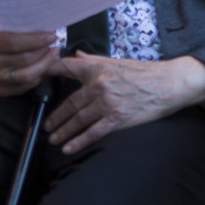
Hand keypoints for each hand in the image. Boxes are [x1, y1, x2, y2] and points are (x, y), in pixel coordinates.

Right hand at [0, 24, 60, 95]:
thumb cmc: (0, 33)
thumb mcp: (6, 23)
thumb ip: (23, 26)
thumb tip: (49, 27)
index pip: (13, 42)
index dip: (36, 39)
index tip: (52, 35)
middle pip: (24, 59)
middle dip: (44, 51)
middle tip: (55, 43)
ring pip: (27, 76)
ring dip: (45, 64)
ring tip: (53, 54)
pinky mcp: (2, 90)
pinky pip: (26, 86)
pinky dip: (38, 76)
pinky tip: (42, 65)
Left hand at [46, 54, 204, 155]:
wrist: (168, 84)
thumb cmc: (145, 73)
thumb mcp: (117, 62)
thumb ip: (94, 60)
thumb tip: (78, 56)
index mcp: (98, 68)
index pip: (67, 68)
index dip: (49, 72)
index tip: (36, 78)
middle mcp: (99, 85)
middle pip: (70, 103)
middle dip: (56, 117)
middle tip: (47, 125)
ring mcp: (107, 103)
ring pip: (78, 120)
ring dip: (63, 131)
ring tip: (53, 138)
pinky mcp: (117, 118)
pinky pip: (93, 133)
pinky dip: (79, 142)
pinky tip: (68, 148)